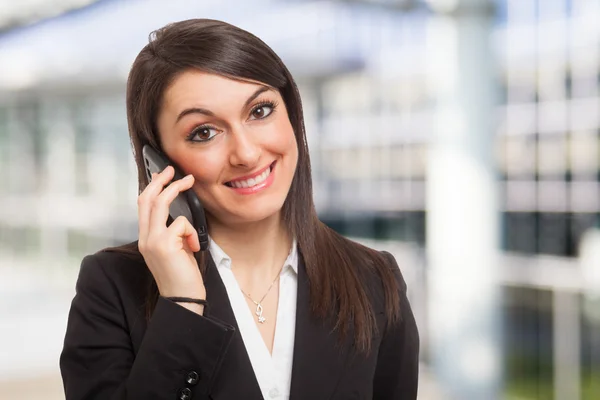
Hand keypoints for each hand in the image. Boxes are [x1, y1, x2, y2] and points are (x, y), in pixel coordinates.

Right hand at [137, 166, 205, 304]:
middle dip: (160, 180)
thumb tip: (179, 215)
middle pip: (147, 199)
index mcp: (146, 239)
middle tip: (173, 170)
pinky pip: (181, 224)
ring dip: (175, 188)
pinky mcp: (163, 245)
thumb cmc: (182, 276)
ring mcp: (152, 241)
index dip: (152, 187)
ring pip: (160, 204)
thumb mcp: (176, 249)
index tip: (163, 176)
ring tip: (189, 182)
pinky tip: (194, 247)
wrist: (182, 299)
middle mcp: (145, 238)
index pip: (143, 206)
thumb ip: (173, 232)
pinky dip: (191, 232)